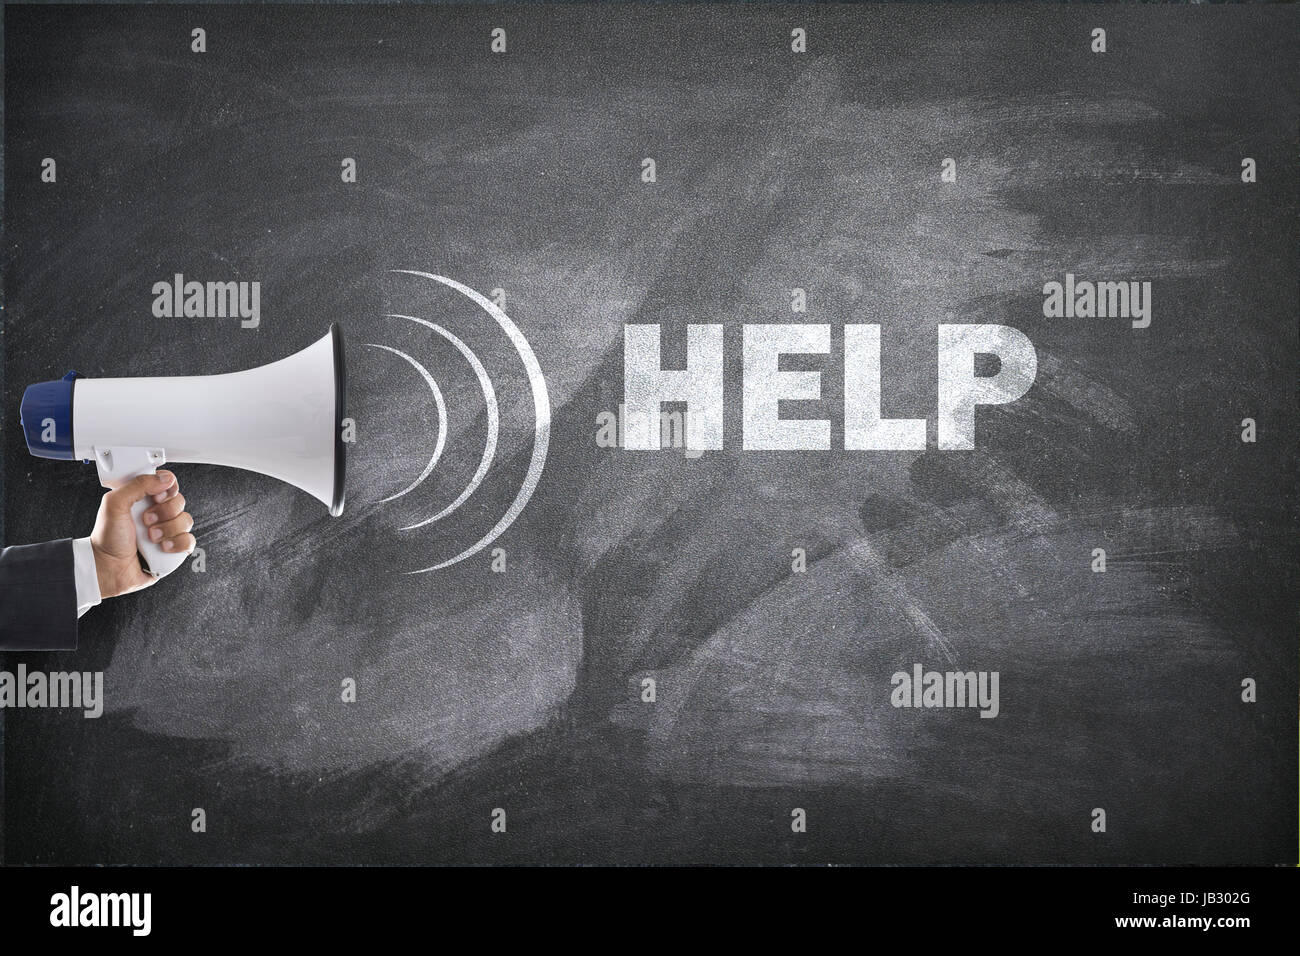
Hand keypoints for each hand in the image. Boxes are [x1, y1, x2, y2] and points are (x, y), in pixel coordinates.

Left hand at [89, 470, 195, 598]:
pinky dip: (178, 544)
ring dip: (169, 530)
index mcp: (143, 499)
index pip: (167, 483)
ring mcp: (166, 531)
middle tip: (146, 521)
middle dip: (164, 512)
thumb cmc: (107, 539)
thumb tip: (164, 478)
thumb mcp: (114, 504)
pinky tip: (163, 548)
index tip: (155, 497)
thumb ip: (138, 485)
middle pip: (180, 501)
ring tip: (151, 538)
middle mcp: (157, 513)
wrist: (109, 569)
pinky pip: (190, 540)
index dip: (166, 488)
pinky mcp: (174, 548)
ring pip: (186, 521)